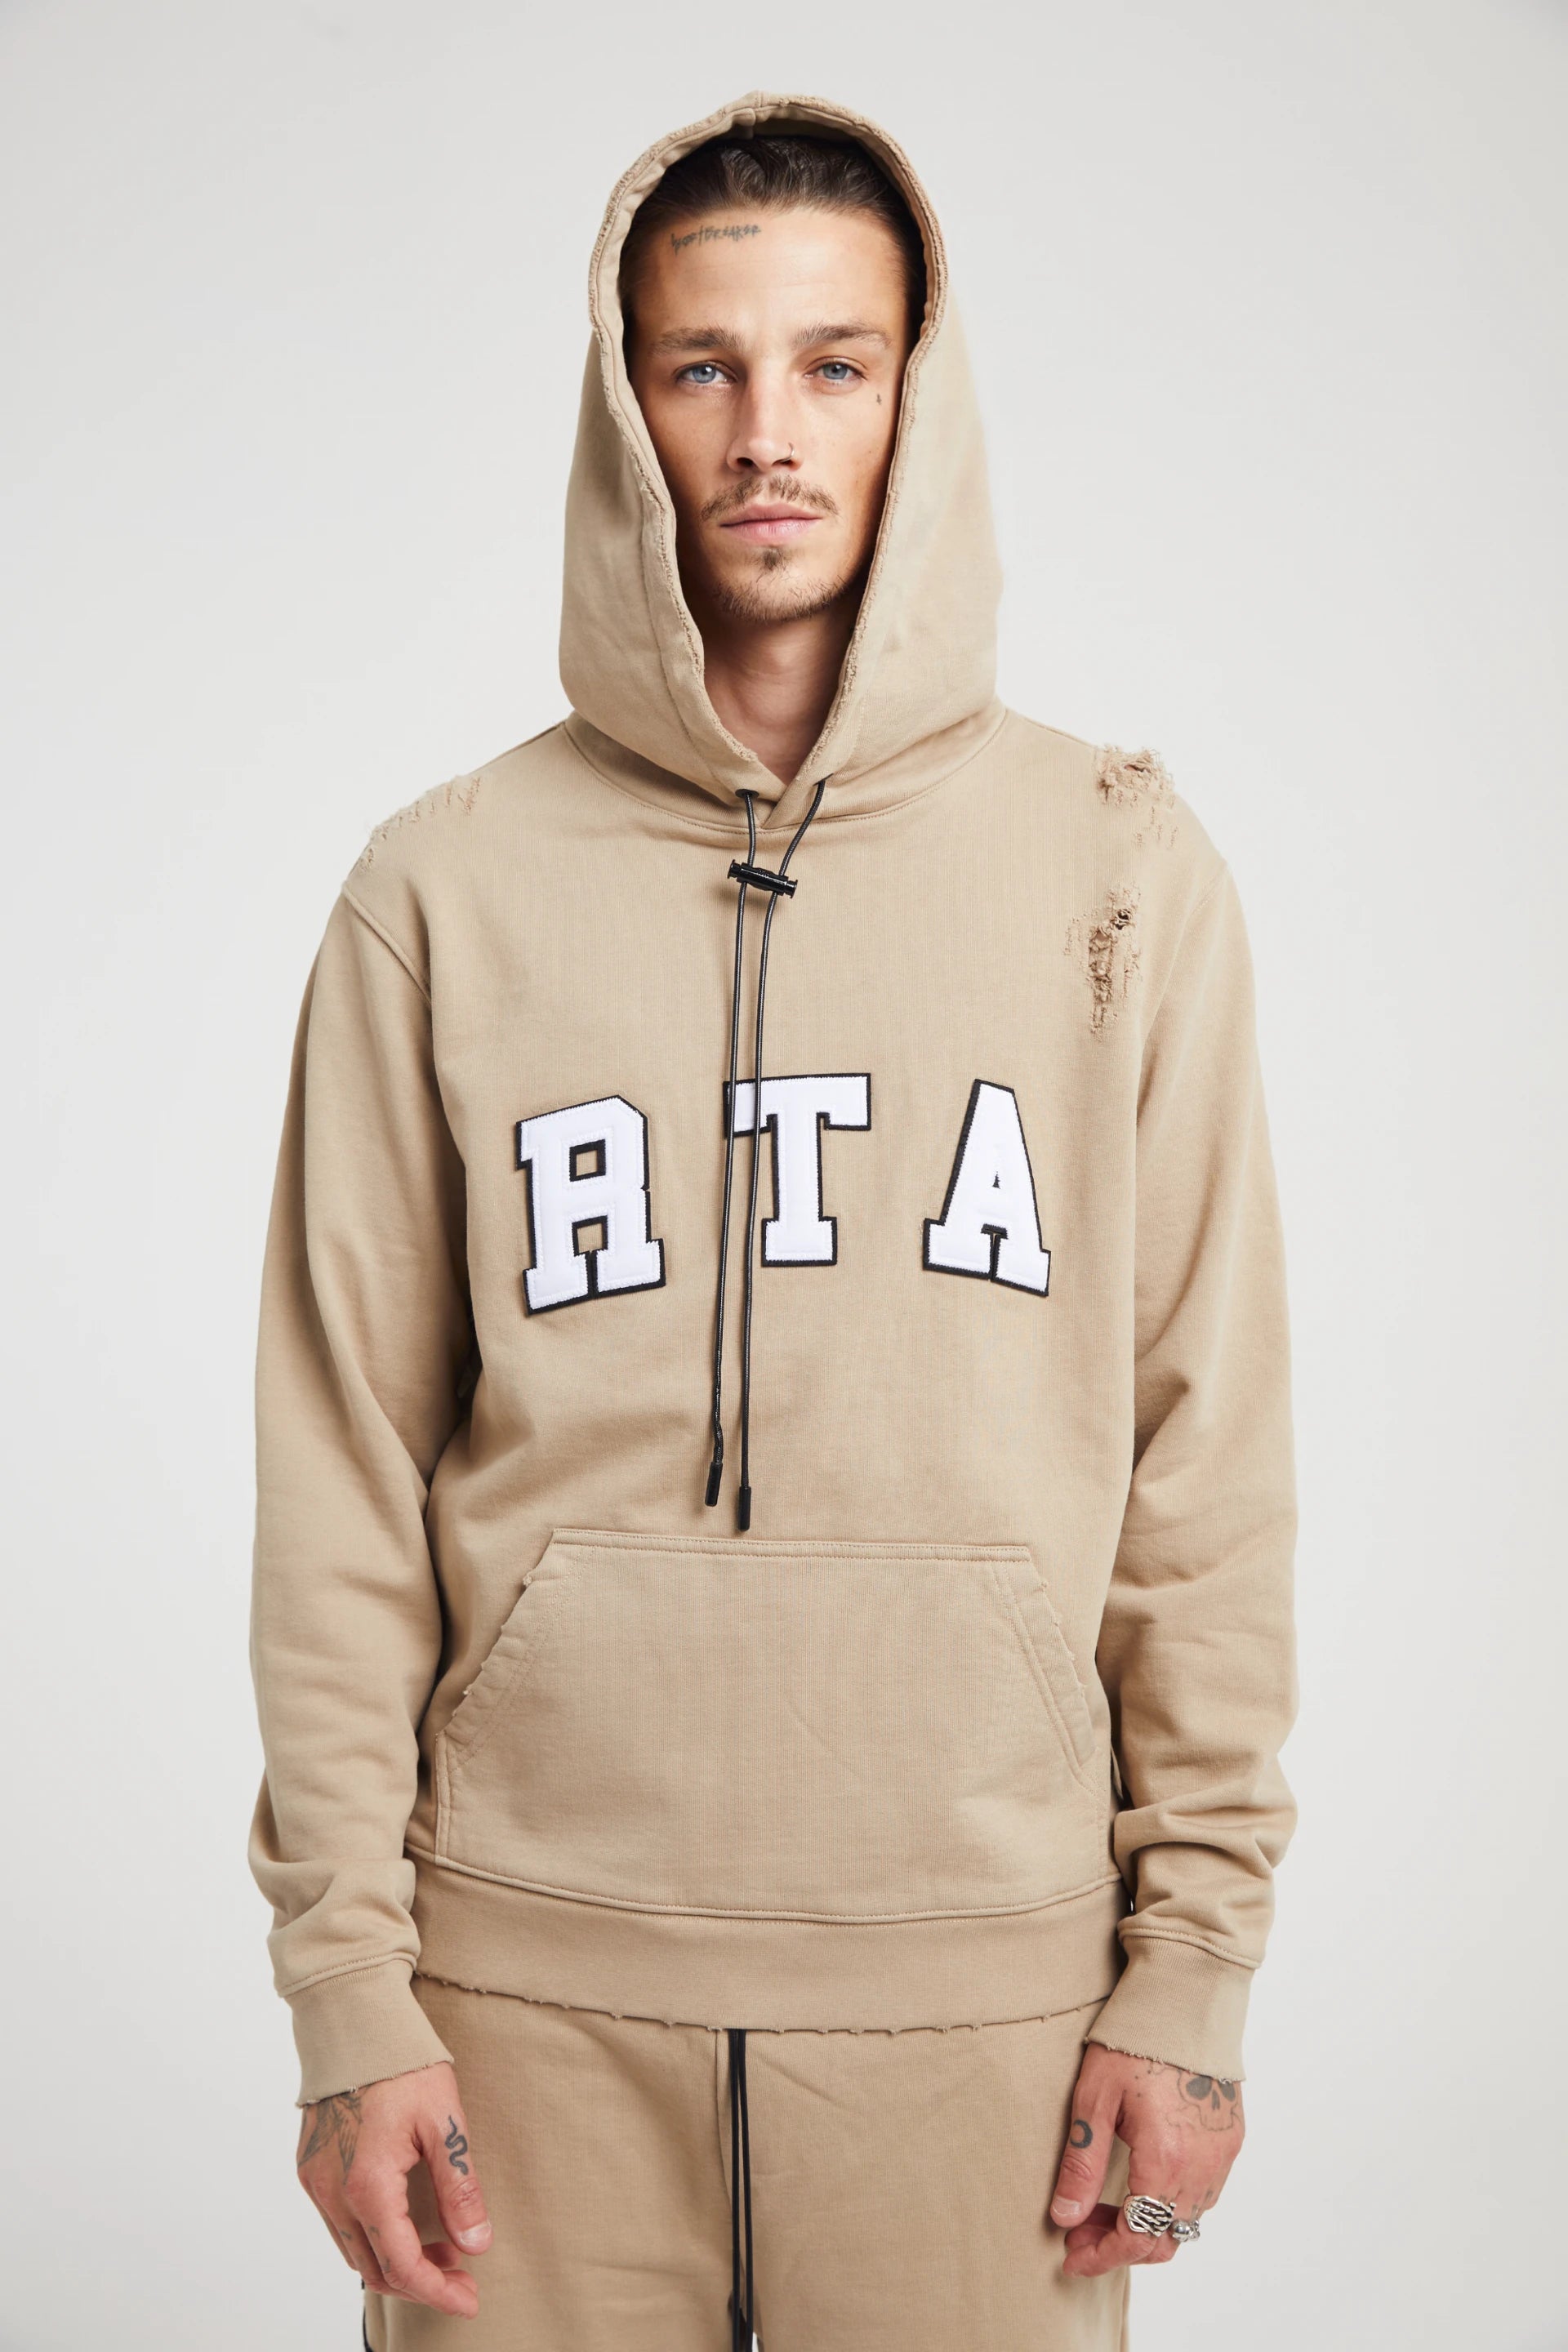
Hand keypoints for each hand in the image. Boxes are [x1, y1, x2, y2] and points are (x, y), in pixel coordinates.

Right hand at [295, 2061, 492, 2315]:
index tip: (470, 2299)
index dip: (438, 2291)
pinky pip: (339, 2225)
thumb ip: (460, 2188)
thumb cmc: (401, 2063)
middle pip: (375, 2269)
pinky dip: (372, 2238)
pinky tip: (405, 2222)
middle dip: (421, 2282)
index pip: (403, 2266)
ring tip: (441, 2249)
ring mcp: (317, 2182)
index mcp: (368, 2185)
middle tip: (462, 2276)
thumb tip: (476, 2244)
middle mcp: (334, 2193)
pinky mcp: (311, 2168)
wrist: (352, 2020)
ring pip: (354, 2251)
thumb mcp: (445, 2122)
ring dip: (396, 2261)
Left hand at [1048, 2046, 1242, 2276]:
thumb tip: (1065, 2219)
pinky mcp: (1231, 2139)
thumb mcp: (1093, 2100)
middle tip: (1081, 2232)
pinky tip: (1142, 2183)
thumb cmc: (1133, 2041)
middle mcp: (1202, 2166)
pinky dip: (1172, 2204)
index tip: (1071, 2256)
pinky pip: (1205, 2194)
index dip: (1101, 2256)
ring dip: (1147, 2227)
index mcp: (1165, 2159)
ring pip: (1186, 2222)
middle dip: (1120, 2246)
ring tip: (1105, 2207)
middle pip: (1164, 2239)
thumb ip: (1081, 2165)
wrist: (1185, 1998)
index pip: (1135, 2237)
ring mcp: (1222, 2155)